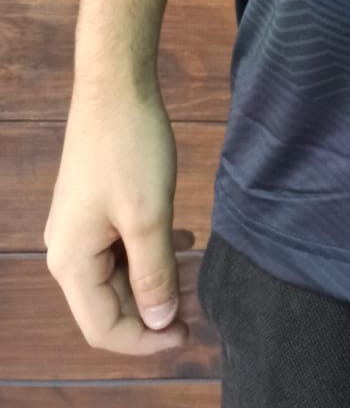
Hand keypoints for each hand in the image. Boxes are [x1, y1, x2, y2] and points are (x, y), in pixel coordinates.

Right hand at [43, 82, 196, 353]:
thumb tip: (161, 321)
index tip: (189, 334)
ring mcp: (81, 229)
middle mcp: (68, 252)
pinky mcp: (96, 208)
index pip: (104, 328)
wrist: (116, 89)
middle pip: (110, 305)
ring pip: (119, 275)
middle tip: (200, 307)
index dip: (146, 340)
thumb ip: (154, 273)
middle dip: (154, 312)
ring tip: (197, 279)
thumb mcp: (148, 216)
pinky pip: (122, 247)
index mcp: (71, 262)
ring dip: (156, 282)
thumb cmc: (129, 148)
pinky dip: (152, 254)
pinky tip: (184, 243)